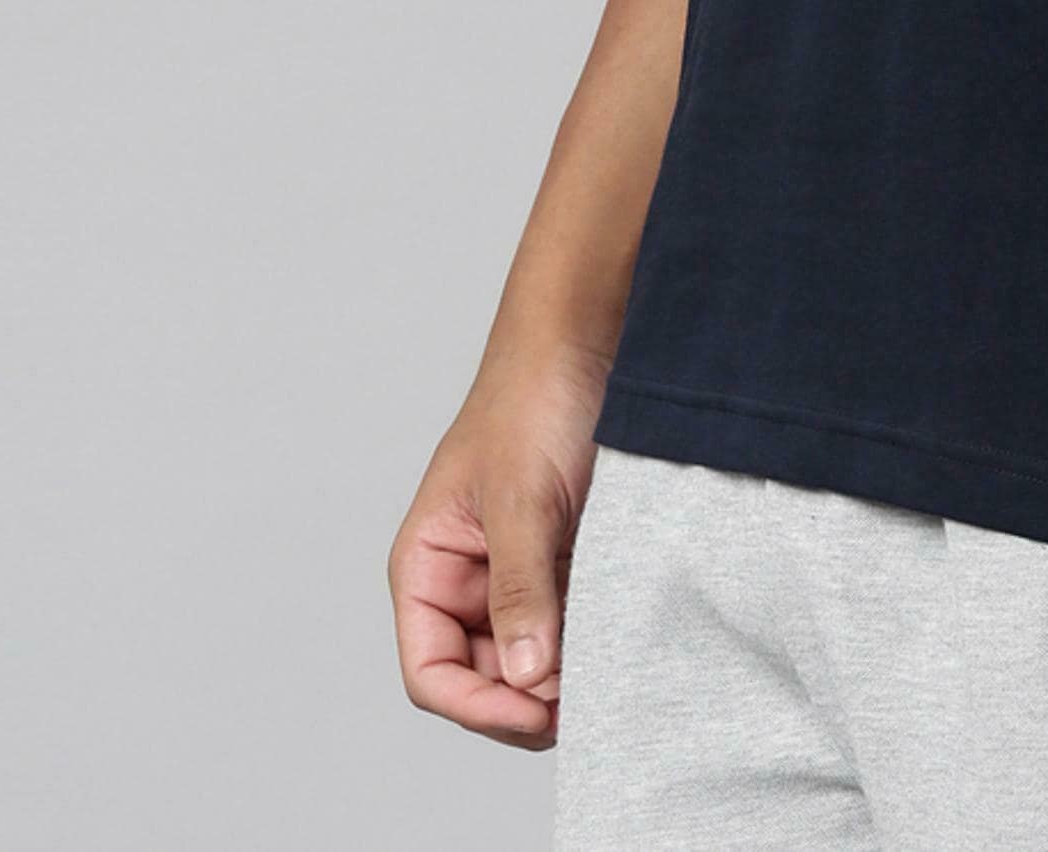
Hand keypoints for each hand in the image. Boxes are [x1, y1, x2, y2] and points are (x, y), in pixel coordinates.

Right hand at [387, 341, 611, 748]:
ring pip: (531, 659)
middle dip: (527, 699)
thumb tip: (527, 677)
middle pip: (482, 679)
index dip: (478, 706)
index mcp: (428, 565)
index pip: (430, 671)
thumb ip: (519, 589)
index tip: (537, 713)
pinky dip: (590, 638)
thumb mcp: (523, 499)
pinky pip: (570, 622)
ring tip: (607, 667)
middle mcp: (466, 578)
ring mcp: (517, 571)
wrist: (589, 333)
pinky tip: (620, 635)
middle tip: (586, 698)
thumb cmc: (534, 398)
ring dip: (564, 673)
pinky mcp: (564, 559)